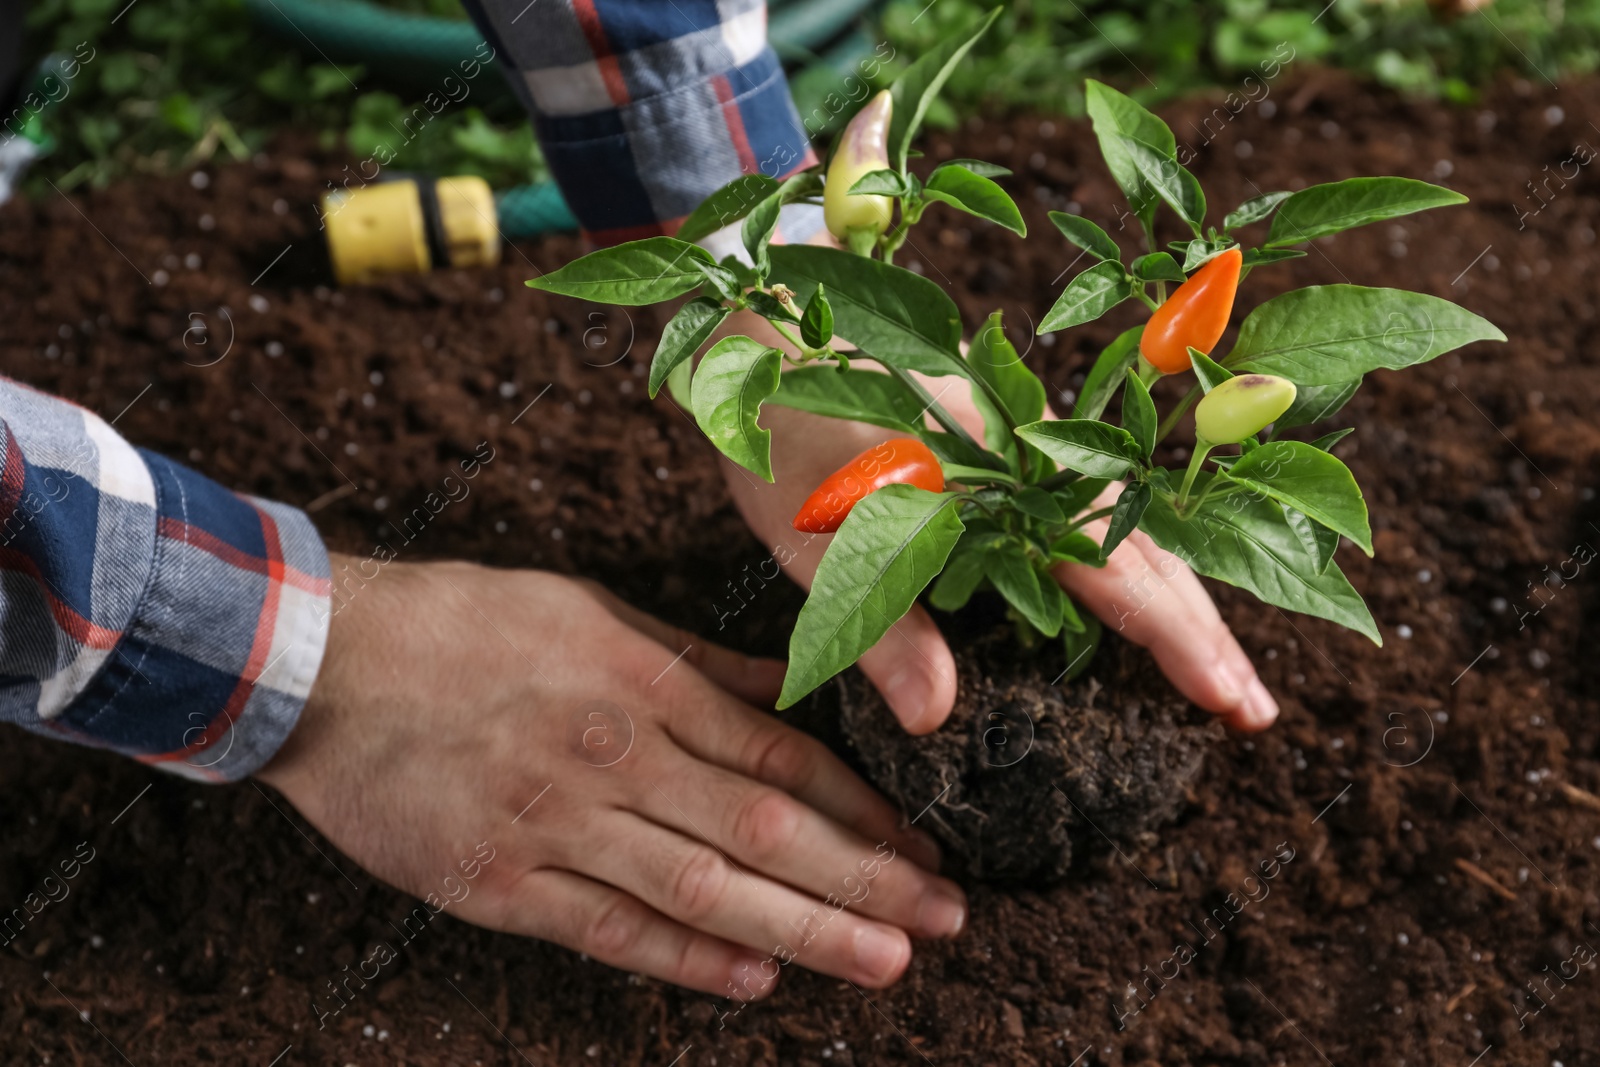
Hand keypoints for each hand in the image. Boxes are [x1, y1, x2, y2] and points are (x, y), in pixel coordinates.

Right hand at [258, 557, 963, 999]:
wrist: (323, 662)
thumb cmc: (463, 622)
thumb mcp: (591, 609)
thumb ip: (698, 660)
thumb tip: (793, 690)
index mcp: (642, 682)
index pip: (783, 759)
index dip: (865, 810)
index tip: (925, 846)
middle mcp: (614, 757)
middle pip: (765, 832)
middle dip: (867, 880)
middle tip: (946, 919)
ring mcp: (556, 825)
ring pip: (703, 889)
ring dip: (804, 930)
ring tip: (884, 961)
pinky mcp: (498, 883)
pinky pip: (608, 930)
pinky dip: (685, 958)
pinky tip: (754, 980)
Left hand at [716, 314, 1276, 734]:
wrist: (765, 334)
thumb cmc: (784, 435)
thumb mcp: (819, 543)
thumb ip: (882, 625)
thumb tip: (937, 718)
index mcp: (1000, 488)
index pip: (1112, 571)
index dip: (1174, 641)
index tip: (1229, 701)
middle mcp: (1031, 469)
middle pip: (1146, 553)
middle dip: (1207, 635)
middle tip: (1258, 713)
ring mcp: (1025, 459)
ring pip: (1129, 534)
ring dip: (1181, 605)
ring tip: (1225, 676)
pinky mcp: (1007, 460)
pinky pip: (1093, 519)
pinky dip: (1134, 571)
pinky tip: (1143, 608)